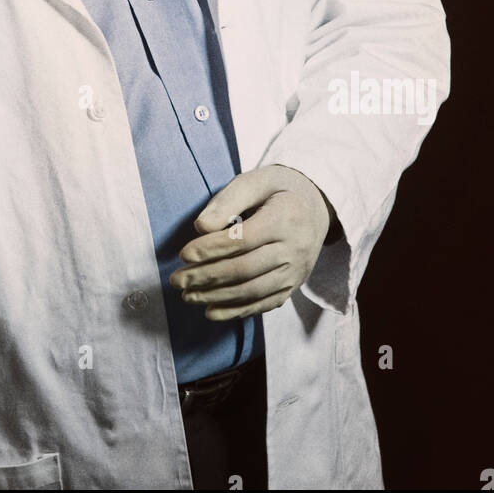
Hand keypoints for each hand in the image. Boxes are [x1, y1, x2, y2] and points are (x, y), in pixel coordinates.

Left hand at [168, 165, 334, 320]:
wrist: (316, 207)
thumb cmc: (278, 189)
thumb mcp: (255, 181)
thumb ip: (227, 201)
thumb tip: (201, 228)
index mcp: (286, 217)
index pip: (243, 239)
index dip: (211, 249)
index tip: (184, 254)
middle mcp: (295, 248)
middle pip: (245, 269)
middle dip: (207, 277)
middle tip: (177, 280)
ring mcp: (296, 271)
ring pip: (253, 291)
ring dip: (217, 297)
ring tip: (188, 295)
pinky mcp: (293, 286)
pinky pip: (264, 304)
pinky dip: (236, 311)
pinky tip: (211, 312)